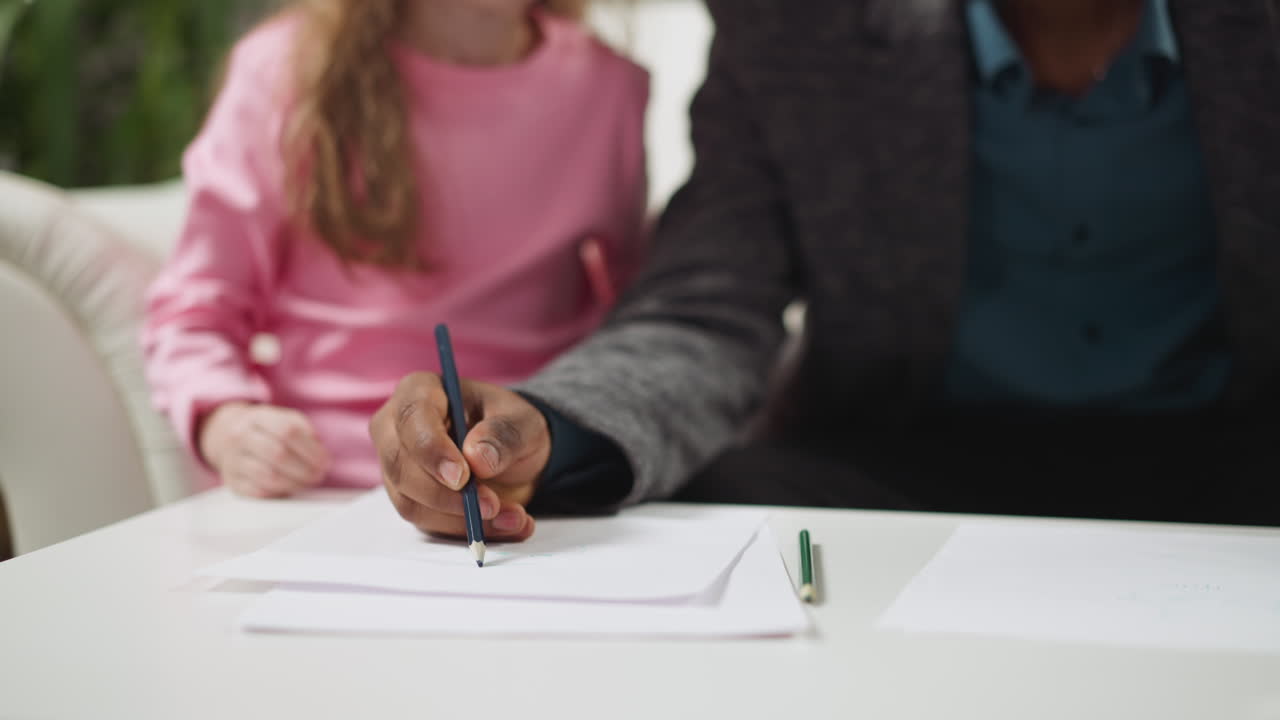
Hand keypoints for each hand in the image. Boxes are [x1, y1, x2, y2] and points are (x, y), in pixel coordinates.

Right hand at [198, 402, 330, 497]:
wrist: (227, 435)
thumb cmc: (268, 430)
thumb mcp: (286, 419)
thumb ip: (305, 431)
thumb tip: (319, 453)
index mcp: (258, 417)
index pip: (288, 431)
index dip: (311, 449)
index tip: (325, 461)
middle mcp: (240, 436)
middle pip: (278, 454)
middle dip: (305, 469)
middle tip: (319, 475)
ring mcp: (232, 459)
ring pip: (268, 476)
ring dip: (294, 483)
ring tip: (307, 482)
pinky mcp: (232, 481)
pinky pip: (258, 491)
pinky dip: (279, 492)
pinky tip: (290, 487)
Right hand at [370, 373, 549, 541]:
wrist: (513, 454)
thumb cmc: (509, 425)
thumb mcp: (522, 422)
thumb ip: (503, 434)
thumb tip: (477, 458)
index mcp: (420, 391)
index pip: (412, 418)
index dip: (432, 450)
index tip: (462, 477)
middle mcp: (396, 429)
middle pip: (401, 466)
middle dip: (447, 494)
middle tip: (492, 505)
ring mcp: (398, 468)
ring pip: (411, 502)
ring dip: (462, 518)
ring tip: (513, 516)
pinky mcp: (410, 500)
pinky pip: (428, 523)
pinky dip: (467, 530)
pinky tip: (506, 524)